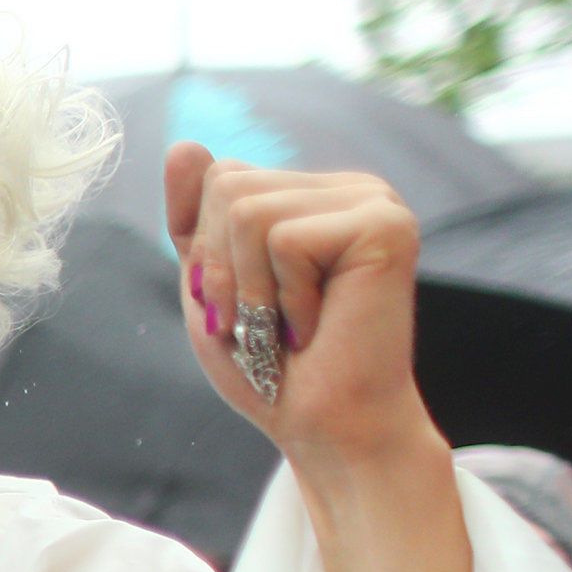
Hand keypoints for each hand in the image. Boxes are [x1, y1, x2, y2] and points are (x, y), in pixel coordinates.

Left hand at [164, 144, 437, 470]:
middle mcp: (350, 187)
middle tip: (262, 321)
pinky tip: (318, 324)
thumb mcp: (212, 284)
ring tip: (288, 325)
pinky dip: (283, 297)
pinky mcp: (386, 225)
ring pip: (248, 209)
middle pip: (229, 185)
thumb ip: (196, 219)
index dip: (207, 250)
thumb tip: (185, 145)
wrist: (324, 425)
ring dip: (250, 288)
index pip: (219, 175)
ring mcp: (374, 201)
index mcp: (313, 195)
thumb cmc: (270, 366)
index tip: (240, 304)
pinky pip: (285, 239)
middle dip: (224, 269)